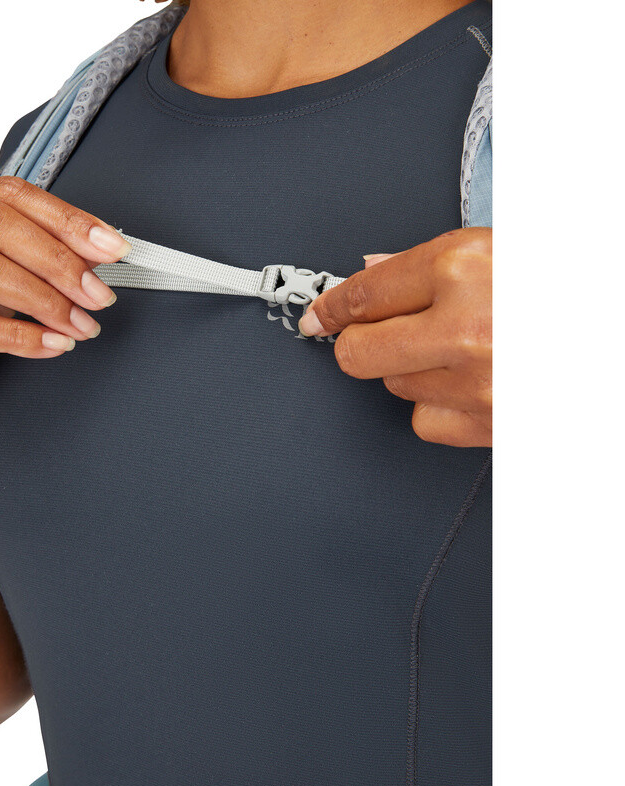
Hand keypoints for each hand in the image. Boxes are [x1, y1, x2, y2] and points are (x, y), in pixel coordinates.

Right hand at [0, 176, 131, 373]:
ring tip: (81, 326)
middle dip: (61, 262)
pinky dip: (22, 337)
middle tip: (100, 296)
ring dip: (48, 301)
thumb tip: (95, 253)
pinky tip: (53, 344)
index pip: (12, 194)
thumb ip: (36, 252)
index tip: (113, 246)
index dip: (68, 219)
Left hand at [299, 228, 491, 446]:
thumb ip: (433, 262)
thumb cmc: (578, 288)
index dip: (331, 308)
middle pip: (358, 350)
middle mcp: (462, 327)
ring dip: (415, 370)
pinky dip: (440, 406)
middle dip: (360, 342)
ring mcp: (473, 383)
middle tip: (383, 335)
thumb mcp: (502, 250)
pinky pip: (425, 422)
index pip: (363, 294)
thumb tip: (374, 273)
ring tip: (467, 349)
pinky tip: (472, 383)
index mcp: (461, 268)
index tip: (316, 317)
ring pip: (393, 386)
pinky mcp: (488, 426)